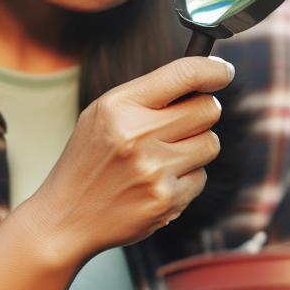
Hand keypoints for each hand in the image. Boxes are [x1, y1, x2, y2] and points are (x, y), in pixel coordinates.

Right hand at [26, 56, 233, 262]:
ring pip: (210, 143)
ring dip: (195, 147)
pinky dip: (186, 179)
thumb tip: (204, 79)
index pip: (184, 74)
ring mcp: (153, 170)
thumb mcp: (104, 115)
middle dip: (202, 113)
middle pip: (208, 110)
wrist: (66, 218)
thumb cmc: (90, 160)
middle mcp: (137, 135)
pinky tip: (157, 183)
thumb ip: (149, 94)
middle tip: (182, 123)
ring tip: (162, 156)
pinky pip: (201, 177)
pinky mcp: (166, 200)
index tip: (223, 72)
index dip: (213, 70)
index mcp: (119, 107)